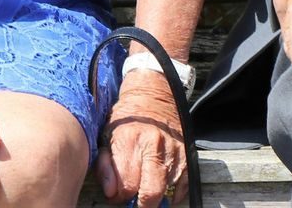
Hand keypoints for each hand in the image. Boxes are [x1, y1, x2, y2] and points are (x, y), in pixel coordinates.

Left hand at [97, 70, 185, 205]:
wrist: (153, 94)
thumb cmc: (126, 118)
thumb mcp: (107, 136)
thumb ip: (105, 166)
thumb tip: (110, 192)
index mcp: (130, 141)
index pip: (126, 186)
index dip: (119, 197)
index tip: (116, 194)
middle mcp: (154, 146)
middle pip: (150, 194)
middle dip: (140, 205)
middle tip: (133, 201)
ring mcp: (174, 150)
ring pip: (167, 191)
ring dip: (155, 196)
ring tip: (145, 189)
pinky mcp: (187, 153)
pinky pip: (182, 186)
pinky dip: (173, 193)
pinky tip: (161, 187)